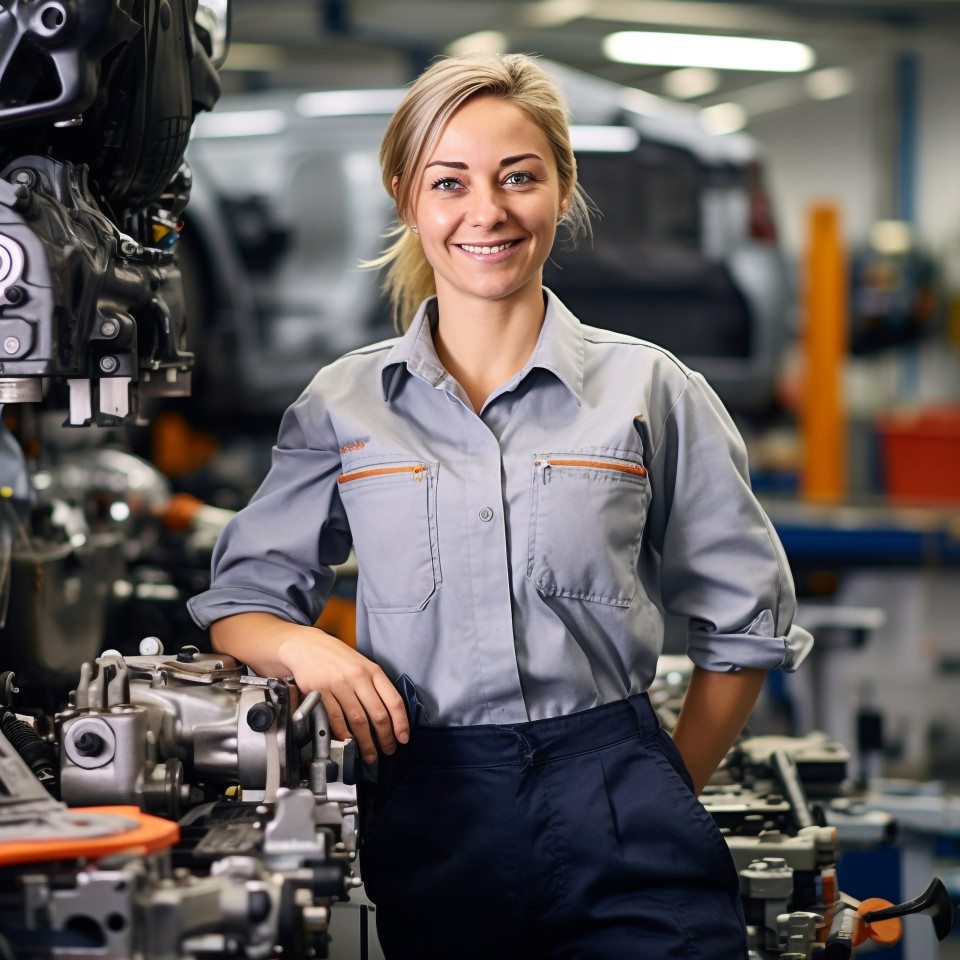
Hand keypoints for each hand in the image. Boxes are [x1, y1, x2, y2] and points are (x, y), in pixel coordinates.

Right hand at [278, 626, 409, 763]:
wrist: (306, 646)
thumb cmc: (337, 659)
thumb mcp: (362, 665)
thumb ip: (375, 687)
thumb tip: (388, 718)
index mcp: (373, 671)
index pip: (394, 700)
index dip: (401, 723)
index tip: (403, 738)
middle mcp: (358, 677)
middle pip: (377, 714)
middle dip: (385, 738)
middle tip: (387, 750)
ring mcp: (338, 684)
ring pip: (358, 720)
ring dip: (365, 742)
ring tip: (370, 754)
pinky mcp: (319, 691)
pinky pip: (335, 718)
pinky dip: (343, 734)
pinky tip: (348, 742)